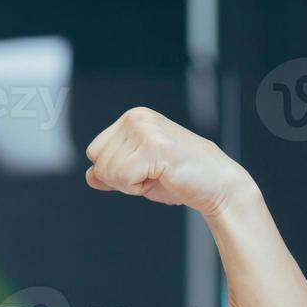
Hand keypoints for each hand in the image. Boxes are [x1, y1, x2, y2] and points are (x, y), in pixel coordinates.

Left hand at [85, 107, 257, 218]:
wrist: (217, 185)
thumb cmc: (181, 178)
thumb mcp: (138, 173)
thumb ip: (113, 172)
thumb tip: (90, 175)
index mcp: (133, 118)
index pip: (94, 151)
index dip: (114, 170)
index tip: (143, 169)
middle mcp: (137, 118)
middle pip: (98, 162)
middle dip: (121, 179)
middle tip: (153, 174)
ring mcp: (145, 130)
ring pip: (109, 172)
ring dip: (132, 184)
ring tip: (159, 175)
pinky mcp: (154, 147)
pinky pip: (123, 179)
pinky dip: (138, 188)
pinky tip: (162, 178)